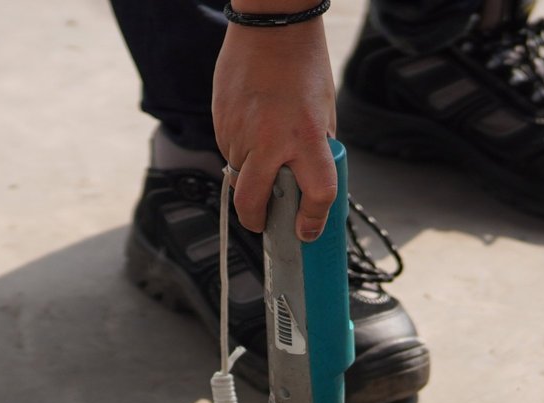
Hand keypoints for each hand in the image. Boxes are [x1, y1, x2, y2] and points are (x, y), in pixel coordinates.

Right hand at [213, 18, 339, 240]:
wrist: (270, 30)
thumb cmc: (303, 67)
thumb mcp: (323, 112)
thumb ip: (314, 150)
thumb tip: (303, 181)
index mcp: (307, 137)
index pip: (317, 193)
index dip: (313, 220)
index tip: (307, 231)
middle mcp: (270, 141)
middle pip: (253, 203)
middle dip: (257, 221)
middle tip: (263, 223)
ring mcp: (239, 135)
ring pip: (240, 176)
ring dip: (251, 177)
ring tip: (265, 147)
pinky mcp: (221, 125)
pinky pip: (230, 153)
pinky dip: (241, 152)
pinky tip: (253, 128)